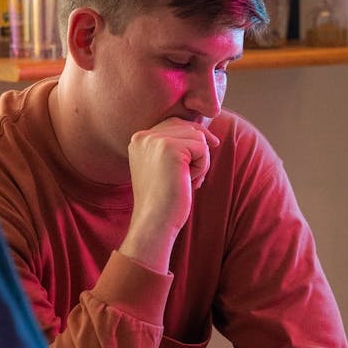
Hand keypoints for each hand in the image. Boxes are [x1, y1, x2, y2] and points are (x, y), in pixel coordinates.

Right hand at [120, 118, 219, 272]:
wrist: (154, 223)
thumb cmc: (164, 200)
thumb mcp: (165, 167)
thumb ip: (176, 146)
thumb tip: (208, 135)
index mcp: (138, 139)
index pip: (175, 124)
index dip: (192, 140)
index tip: (195, 163)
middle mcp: (143, 136)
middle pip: (188, 127)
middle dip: (198, 150)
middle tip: (191, 178)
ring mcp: (155, 140)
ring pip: (198, 137)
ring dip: (201, 161)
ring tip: (187, 181)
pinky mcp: (169, 148)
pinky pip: (202, 148)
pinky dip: (202, 168)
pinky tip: (188, 183)